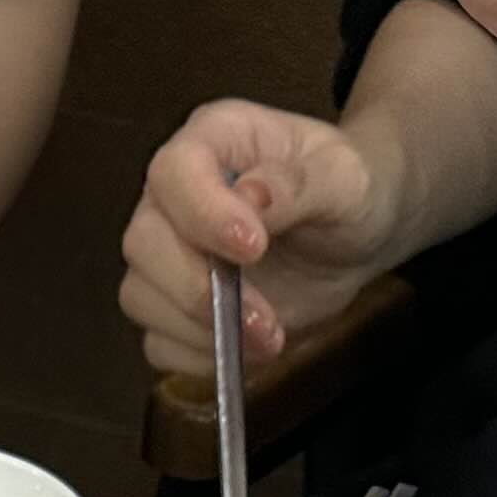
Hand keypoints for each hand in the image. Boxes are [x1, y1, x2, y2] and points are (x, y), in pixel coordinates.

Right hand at [122, 102, 410, 374]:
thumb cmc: (349, 192)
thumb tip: (249, 198)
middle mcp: (175, 196)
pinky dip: (199, 356)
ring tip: (268, 337)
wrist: (354, 236)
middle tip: (264, 315)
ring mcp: (167, 254)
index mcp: (213, 141)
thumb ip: (299, 184)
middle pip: (143, 242)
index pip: (174, 171)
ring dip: (201, 331)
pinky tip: (248, 347)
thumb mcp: (344, 178)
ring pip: (141, 297)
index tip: (254, 247)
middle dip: (197, 288)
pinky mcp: (174, 307)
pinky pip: (160, 342)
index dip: (202, 213)